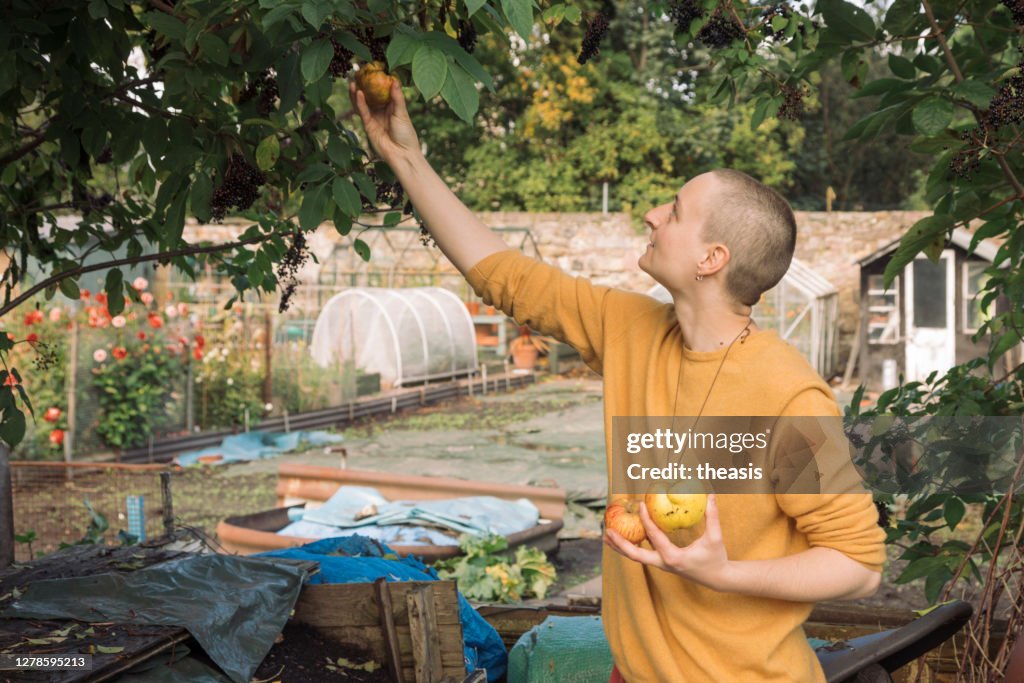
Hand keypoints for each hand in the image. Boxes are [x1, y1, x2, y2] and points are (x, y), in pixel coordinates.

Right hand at [348, 77, 420, 165]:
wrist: (402, 154)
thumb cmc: (406, 134)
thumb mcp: (402, 113)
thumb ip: (397, 97)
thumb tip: (394, 79)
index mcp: (392, 106)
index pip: (382, 91)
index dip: (376, 81)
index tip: (372, 69)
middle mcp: (382, 111)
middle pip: (370, 96)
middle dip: (363, 85)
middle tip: (357, 73)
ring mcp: (374, 118)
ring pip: (362, 103)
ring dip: (357, 93)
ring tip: (352, 81)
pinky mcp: (368, 126)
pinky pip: (362, 112)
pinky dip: (359, 103)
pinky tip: (357, 93)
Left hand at [604, 494, 729, 589]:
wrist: (718, 579)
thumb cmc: (716, 558)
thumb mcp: (715, 537)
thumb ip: (713, 516)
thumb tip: (710, 494)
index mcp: (673, 557)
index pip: (654, 537)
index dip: (646, 520)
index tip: (640, 505)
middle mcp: (663, 564)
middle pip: (635, 555)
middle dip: (620, 543)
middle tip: (607, 531)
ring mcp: (661, 566)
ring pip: (635, 557)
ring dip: (620, 547)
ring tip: (606, 535)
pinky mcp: (662, 565)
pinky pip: (642, 555)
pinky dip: (631, 547)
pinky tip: (624, 536)